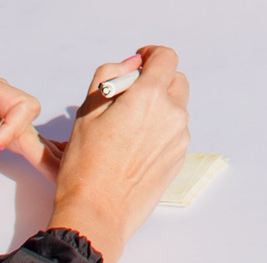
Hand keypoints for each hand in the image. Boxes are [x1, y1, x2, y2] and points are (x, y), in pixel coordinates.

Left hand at [0, 71, 46, 174]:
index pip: (19, 106)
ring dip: (36, 151)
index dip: (11, 131)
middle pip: (28, 120)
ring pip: (24, 130)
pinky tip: (42, 164)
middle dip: (41, 146)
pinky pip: (13, 137)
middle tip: (57, 171)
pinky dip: (26, 151)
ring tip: (56, 172)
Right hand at [48, 47, 190, 262]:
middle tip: (129, 96)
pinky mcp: (179, 159)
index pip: (166, 58)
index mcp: (150, 97)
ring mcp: (179, 139)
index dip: (152, 55)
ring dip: (159, 107)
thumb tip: (131, 65)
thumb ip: (110, 76)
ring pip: (175, 108)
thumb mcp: (88, 110)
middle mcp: (172, 115)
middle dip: (156, 80)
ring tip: (127, 127)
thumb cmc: (87, 164)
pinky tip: (134, 147)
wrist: (97, 212)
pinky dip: (160, 129)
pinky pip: (174, 132)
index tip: (139, 62)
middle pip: (176, 81)